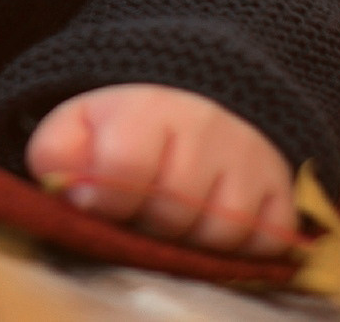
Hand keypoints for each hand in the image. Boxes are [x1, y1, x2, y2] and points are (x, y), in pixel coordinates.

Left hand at [26, 83, 297, 255]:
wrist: (199, 95)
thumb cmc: (128, 124)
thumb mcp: (79, 124)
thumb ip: (56, 154)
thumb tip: (72, 195)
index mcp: (148, 108)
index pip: (126, 166)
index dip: (106, 197)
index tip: (98, 200)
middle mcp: (207, 126)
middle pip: (174, 208)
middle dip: (149, 218)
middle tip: (143, 203)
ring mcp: (251, 158)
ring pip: (220, 233)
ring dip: (192, 236)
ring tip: (178, 211)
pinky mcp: (282, 189)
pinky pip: (265, 242)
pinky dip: (240, 246)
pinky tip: (215, 219)